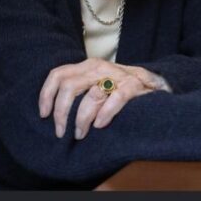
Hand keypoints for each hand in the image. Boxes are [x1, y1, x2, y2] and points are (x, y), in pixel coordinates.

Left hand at [39, 58, 169, 138]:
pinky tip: (100, 125)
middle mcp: (100, 67)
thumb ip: (79, 89)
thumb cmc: (120, 89)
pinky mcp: (134, 86)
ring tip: (81, 134)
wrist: (157, 83)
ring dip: (82, 119)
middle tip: (61, 132)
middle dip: (61, 112)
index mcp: (88, 66)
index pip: (58, 74)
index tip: (43, 114)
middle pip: (69, 86)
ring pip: (90, 96)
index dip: (46, 94)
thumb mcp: (96, 84)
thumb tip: (51, 110)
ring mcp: (117, 76)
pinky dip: (105, 114)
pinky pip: (115, 99)